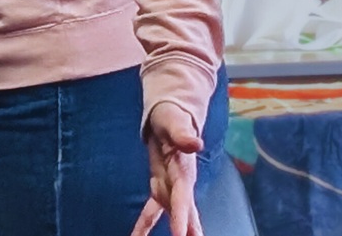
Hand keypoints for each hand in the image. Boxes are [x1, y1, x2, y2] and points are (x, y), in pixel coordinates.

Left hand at [131, 101, 203, 235]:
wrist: (171, 117)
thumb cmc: (172, 117)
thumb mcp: (174, 122)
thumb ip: (183, 133)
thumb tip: (196, 143)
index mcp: (183, 170)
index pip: (182, 197)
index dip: (181, 215)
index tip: (181, 235)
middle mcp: (181, 183)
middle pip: (186, 213)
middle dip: (188, 232)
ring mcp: (172, 187)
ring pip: (174, 216)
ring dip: (175, 233)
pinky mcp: (161, 186)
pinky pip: (153, 209)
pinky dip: (145, 224)